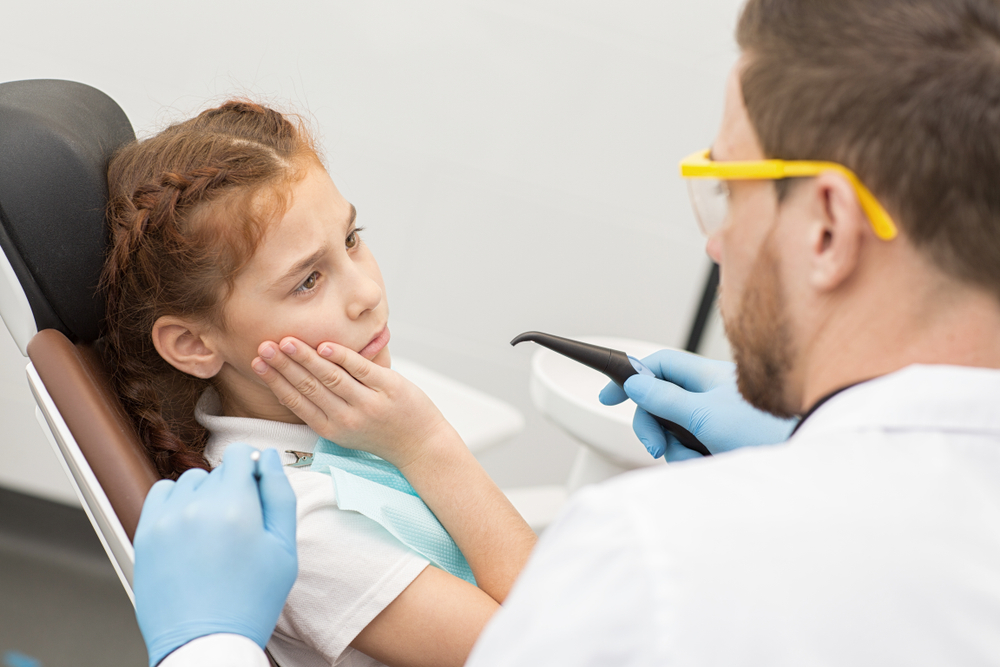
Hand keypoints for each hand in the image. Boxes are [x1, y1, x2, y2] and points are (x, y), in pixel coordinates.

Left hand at [133, 444, 296, 666]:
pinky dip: (176, 502)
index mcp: (235, 506)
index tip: (256, 490)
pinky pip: (161, 494)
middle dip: (232, 489)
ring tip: (213, 533)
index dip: (254, 468)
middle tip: (239, 529)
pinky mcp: (146, 534)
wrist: (205, 643)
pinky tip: (189, 528)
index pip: (241, 454)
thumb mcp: (284, 549)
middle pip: (219, 471)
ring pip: (190, 481)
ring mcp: (166, 519)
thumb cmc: (251, 602)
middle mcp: (196, 506)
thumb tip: (270, 458)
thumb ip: (280, 495)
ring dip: (203, 495)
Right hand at [252, 337, 453, 468]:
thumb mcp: (344, 427)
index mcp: (331, 428)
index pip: (296, 401)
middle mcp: (346, 418)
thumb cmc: (379, 431)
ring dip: (306, 357)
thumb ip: (322, 405)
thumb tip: (291, 379)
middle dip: (283, 366)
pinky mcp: (388, 388)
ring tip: (286, 341)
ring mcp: (368, 403)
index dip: (275, 381)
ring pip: (331, 377)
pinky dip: (343, 357)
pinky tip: (326, 346)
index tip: (257, 362)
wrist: (419, 444)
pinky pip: (361, 369)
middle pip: (308, 387)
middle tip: (264, 346)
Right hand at [599, 349, 796, 460]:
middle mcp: (709, 395)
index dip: (631, 378)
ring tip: (698, 458)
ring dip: (678, 449)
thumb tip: (635, 383)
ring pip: (675, 432)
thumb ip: (664, 399)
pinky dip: (696, 460)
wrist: (801, 456)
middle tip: (656, 446)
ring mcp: (716, 420)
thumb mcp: (703, 415)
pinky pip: (694, 450)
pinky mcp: (723, 443)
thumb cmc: (764, 429)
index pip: (657, 366)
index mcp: (704, 376)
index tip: (610, 397)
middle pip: (660, 404)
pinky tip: (711, 465)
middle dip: (653, 426)